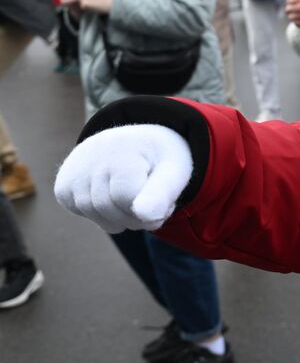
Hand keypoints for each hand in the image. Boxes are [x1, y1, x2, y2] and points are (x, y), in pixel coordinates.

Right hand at [54, 124, 193, 232]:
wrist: (131, 144)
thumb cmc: (157, 161)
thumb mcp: (174, 171)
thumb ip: (163, 194)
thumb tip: (144, 215)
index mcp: (122, 150)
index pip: (128, 199)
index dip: (152, 209)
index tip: (165, 196)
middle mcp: (91, 157)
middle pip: (111, 210)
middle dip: (137, 216)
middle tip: (150, 200)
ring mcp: (73, 172)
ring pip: (98, 217)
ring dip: (121, 218)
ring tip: (133, 197)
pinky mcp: (62, 186)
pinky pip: (84, 214)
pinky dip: (103, 215)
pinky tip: (112, 196)